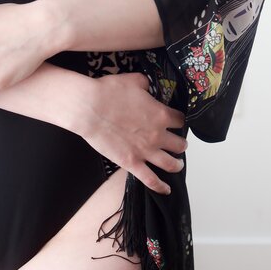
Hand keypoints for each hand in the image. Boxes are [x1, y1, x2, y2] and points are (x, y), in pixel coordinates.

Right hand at [80, 71, 186, 194]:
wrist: (90, 108)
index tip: (175, 121)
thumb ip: (146, 84)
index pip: (180, 120)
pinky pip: (151, 180)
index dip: (178, 120)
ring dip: (177, 164)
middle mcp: (158, 135)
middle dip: (180, 144)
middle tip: (177, 143)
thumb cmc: (109, 92)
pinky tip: (166, 190)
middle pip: (180, 144)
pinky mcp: (132, 163)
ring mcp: (146, 151)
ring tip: (177, 164)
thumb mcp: (133, 80)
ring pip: (171, 164)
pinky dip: (160, 187)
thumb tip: (148, 86)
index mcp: (161, 114)